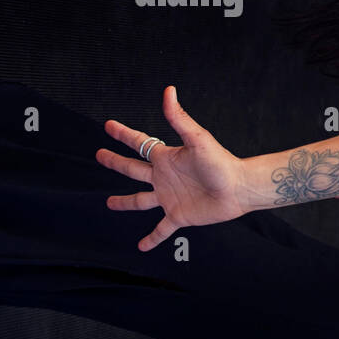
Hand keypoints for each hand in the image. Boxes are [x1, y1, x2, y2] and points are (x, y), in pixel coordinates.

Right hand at [96, 85, 247, 251]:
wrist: (239, 188)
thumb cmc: (221, 162)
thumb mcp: (197, 139)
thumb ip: (180, 118)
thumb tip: (169, 91)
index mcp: (166, 158)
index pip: (139, 143)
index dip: (123, 134)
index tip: (108, 125)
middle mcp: (164, 177)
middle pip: (133, 169)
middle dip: (115, 162)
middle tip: (99, 155)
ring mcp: (170, 197)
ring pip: (140, 201)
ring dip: (125, 202)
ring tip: (109, 203)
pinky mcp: (179, 216)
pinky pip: (161, 229)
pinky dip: (151, 238)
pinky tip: (141, 246)